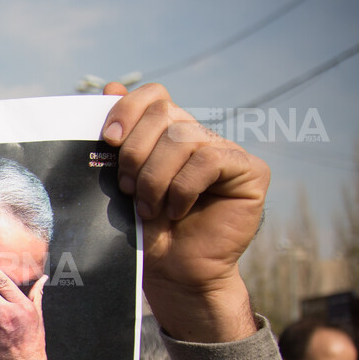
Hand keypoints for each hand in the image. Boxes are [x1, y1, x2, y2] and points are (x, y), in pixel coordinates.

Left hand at [102, 82, 265, 342]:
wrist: (173, 274)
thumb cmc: (144, 232)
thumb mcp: (121, 183)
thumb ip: (118, 139)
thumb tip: (109, 86)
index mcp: (167, 133)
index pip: (153, 96)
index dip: (129, 110)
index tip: (108, 140)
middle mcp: (198, 136)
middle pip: (164, 115)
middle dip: (136, 154)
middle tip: (128, 189)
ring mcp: (226, 151)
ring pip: (182, 140)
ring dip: (156, 178)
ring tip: (150, 208)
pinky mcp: (250, 170)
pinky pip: (208, 161)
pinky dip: (183, 188)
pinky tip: (176, 210)